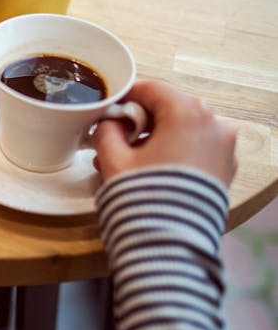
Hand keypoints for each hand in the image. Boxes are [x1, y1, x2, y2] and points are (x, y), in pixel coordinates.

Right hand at [92, 81, 237, 184]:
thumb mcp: (113, 158)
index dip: (126, 96)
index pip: (152, 89)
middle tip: (114, 137)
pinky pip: (195, 149)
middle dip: (140, 121)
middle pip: (169, 108)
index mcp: (187, 112)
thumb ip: (106, 131)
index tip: (110, 108)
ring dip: (155, 138)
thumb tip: (109, 124)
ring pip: (183, 130)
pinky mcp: (224, 169)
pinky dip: (173, 152)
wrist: (170, 240)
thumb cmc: (144, 196)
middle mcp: (213, 124)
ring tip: (127, 160)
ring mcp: (223, 147)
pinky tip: (149, 169)